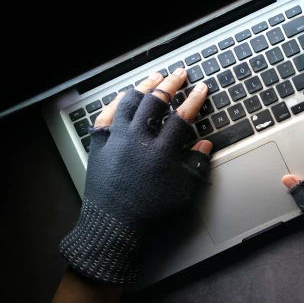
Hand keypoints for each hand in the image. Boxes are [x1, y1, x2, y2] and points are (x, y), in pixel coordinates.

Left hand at [60, 69, 211, 283]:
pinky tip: (124, 97)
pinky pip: (106, 116)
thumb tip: (204, 145)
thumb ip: (196, 166)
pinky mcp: (99, 145)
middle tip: (180, 74)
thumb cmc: (151, 214)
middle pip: (155, 102)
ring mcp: (116, 140)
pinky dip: (116, 103)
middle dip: (170, 85)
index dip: (194, 100)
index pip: (182, 117)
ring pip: (129, 102)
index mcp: (161, 151)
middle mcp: (138, 140)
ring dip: (143, 87)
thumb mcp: (184, 193)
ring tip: (154, 78)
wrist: (114, 228)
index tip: (202, 88)